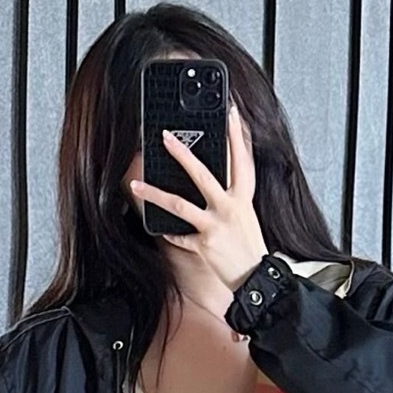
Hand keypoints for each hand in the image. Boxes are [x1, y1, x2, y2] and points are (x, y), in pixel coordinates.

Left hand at [129, 101, 266, 293]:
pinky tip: (161, 229)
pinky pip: (180, 236)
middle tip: (166, 137)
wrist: (257, 278)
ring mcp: (215, 226)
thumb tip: (216, 182)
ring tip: (136, 184)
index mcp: (243, 198)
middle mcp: (230, 207)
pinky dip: (170, 233)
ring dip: (154, 194)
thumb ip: (232, 197)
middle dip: (182, 154)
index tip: (231, 114)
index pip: (242, 159)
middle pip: (202, 174)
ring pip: (179, 205)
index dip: (237, 135)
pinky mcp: (204, 244)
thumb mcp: (246, 215)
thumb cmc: (250, 247)